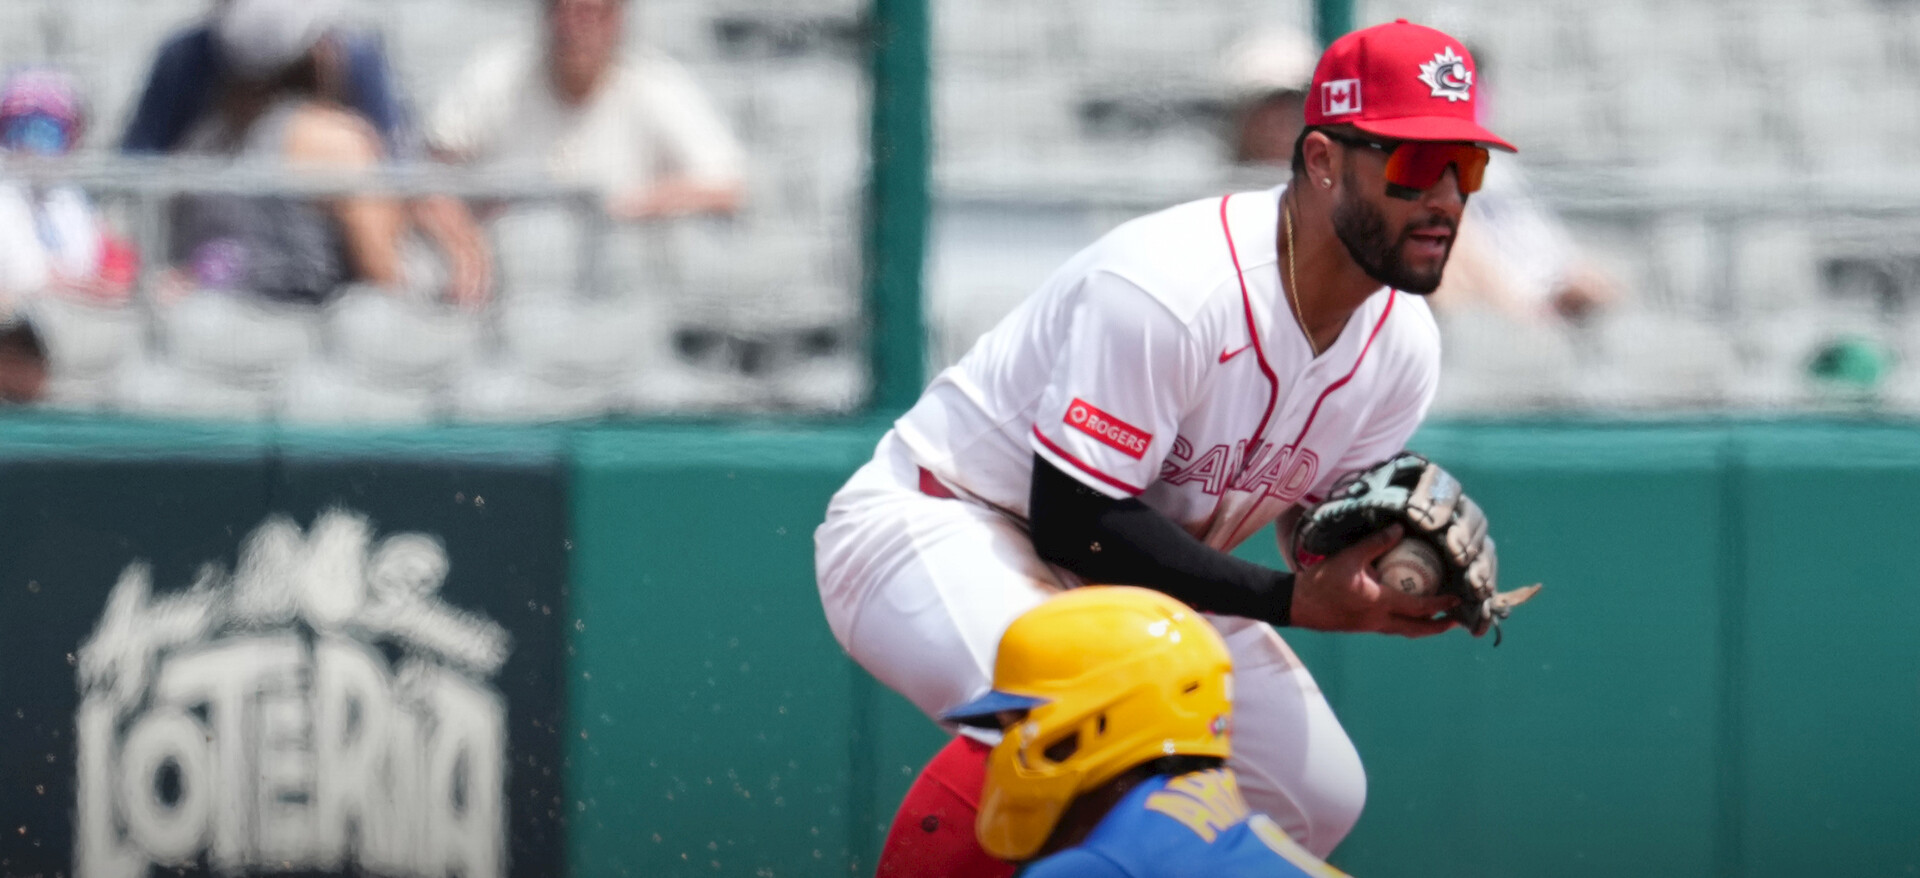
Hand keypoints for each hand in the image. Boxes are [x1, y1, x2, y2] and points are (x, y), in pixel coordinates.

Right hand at [1288, 525, 1458, 636]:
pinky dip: (1406, 623)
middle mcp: (1380, 620)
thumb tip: (1399, 528)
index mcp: (1381, 603)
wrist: (1298, 605)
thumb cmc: (1322, 581)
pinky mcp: (1362, 626)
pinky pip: (1392, 628)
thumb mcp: (1349, 557)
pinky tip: (1405, 612)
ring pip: (1405, 631)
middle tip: (1456, 620)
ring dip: (1423, 627)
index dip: (1441, 604)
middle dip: (1438, 627)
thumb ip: (1376, 543)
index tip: (1458, 599)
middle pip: (1417, 629)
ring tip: (1437, 619)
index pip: (1420, 607)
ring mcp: (1370, 626)